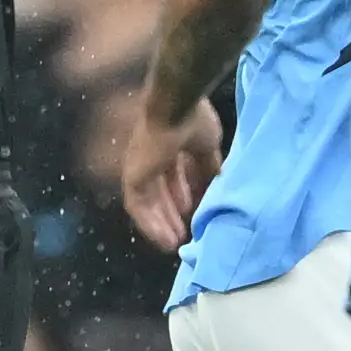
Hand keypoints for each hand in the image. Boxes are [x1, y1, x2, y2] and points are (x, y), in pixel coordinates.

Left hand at [123, 97, 225, 248]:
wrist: (177, 107)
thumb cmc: (194, 121)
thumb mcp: (208, 148)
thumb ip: (209, 168)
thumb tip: (218, 185)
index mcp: (169, 146)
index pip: (174, 176)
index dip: (185, 194)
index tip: (196, 211)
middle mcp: (151, 157)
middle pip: (161, 192)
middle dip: (173, 214)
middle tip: (185, 234)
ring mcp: (140, 166)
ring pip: (149, 202)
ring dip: (162, 223)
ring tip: (176, 243)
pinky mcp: (132, 176)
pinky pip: (138, 207)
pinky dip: (150, 224)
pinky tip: (164, 239)